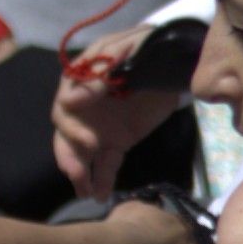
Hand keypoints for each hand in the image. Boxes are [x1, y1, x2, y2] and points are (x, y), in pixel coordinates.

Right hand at [53, 32, 189, 200]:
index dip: (71, 123)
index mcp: (81, 78)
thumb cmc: (148, 48)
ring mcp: (98, 125)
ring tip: (84, 191)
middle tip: (79, 170)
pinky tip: (100, 195)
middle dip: (69, 153)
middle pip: (65, 131)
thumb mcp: (128, 50)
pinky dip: (102, 179)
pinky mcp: (116, 141)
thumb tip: (71, 99)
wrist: (177, 62)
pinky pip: (105, 162)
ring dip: (79, 171)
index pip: (65, 102)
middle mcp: (83, 105)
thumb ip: (102, 72)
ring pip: (80, 151)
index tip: (87, 138)